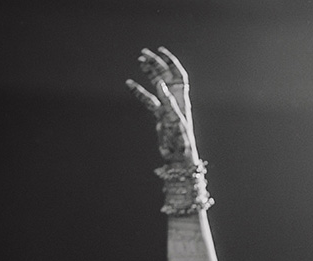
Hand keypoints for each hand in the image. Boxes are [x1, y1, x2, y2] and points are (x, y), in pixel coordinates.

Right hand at [127, 47, 198, 164]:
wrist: (178, 157)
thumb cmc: (180, 139)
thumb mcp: (174, 118)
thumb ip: (167, 100)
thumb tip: (159, 83)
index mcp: (182, 98)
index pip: (178, 75)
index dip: (171, 62)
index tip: (160, 51)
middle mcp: (176, 100)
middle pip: (166, 76)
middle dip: (156, 64)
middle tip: (144, 53)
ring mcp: (167, 107)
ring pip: (157, 85)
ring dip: (149, 73)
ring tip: (140, 61)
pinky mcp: (160, 116)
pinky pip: (148, 100)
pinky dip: (139, 91)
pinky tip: (130, 83)